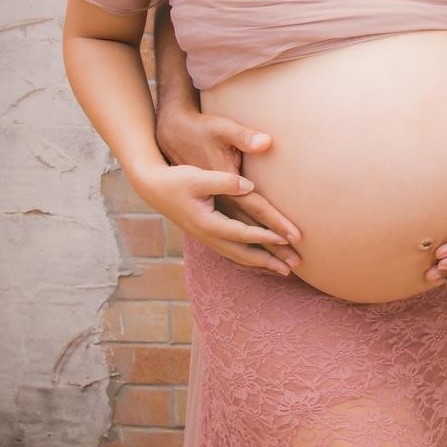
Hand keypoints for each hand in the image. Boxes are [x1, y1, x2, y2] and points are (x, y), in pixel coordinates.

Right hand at [155, 107, 300, 270]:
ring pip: (238, 255)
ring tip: (284, 270)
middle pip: (243, 253)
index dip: (266, 236)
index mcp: (207, 223)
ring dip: (261, 263)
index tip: (287, 238)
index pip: (243, 233)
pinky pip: (232, 251)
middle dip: (269, 260)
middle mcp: (208, 235)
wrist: (152, 187)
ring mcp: (207, 237)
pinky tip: (260, 259)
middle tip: (294, 267)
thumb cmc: (176, 179)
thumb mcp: (198, 177)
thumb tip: (249, 186)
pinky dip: (249, 257)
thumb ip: (224, 181)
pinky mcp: (207, 234)